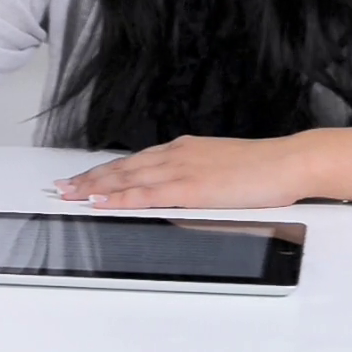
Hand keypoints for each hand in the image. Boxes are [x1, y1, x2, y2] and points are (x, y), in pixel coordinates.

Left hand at [53, 133, 320, 210]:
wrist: (288, 162)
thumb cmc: (262, 169)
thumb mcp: (221, 167)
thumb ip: (196, 174)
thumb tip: (179, 187)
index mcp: (184, 149)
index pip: (135, 160)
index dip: (106, 170)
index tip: (84, 178)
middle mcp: (177, 154)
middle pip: (123, 167)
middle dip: (91, 178)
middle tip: (62, 188)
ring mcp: (182, 170)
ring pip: (128, 177)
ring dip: (96, 187)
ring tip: (71, 195)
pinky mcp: (191, 188)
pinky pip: (147, 194)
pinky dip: (120, 197)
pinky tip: (102, 202)